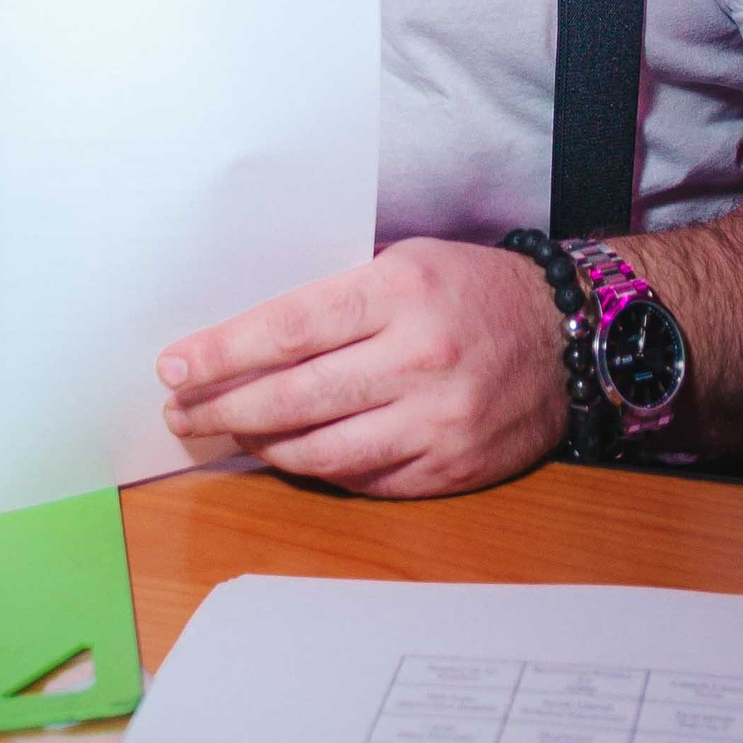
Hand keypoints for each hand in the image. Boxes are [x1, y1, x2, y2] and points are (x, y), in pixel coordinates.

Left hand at [156, 238, 566, 498]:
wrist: (569, 337)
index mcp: (399, 293)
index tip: (173, 366)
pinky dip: (318, 470)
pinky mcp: (451, 469)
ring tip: (229, 431)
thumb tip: (247, 338)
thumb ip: (338, 299)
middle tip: (181, 413)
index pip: (287, 329)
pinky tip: (289, 454)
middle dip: (222, 408)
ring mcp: (437, 422)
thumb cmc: (471, 289)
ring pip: (322, 452)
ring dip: (262, 446)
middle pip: (294, 398)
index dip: (221, 353)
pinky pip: (363, 480)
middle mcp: (418, 359)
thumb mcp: (404, 262)